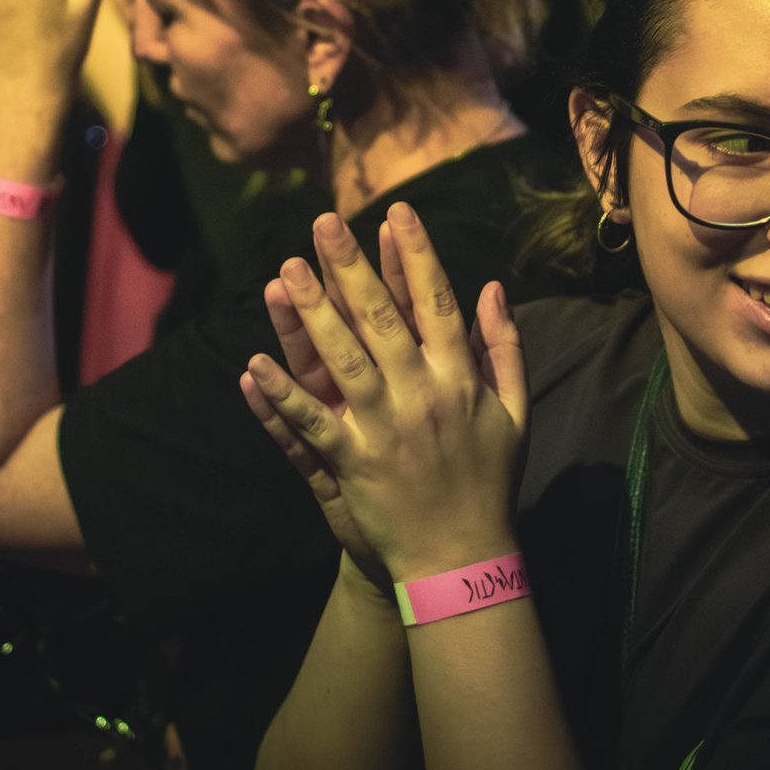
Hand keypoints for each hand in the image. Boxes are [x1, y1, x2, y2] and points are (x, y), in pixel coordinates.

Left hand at [239, 205, 527, 587]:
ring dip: (310, 314)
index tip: (396, 213)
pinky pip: (311, 423)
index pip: (436, 301)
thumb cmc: (491, 479)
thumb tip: (491, 288)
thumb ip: (505, 346)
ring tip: (286, 271)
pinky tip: (254, 364)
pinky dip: (282, 395)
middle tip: (325, 222)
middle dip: (351, 266)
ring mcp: (385, 428)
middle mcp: (422, 395)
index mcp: (461, 378)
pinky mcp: (353, 463)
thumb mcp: (515, 410)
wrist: (464, 557)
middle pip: (381, 318)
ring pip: (342, 359)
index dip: (416, 254)